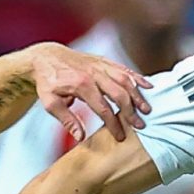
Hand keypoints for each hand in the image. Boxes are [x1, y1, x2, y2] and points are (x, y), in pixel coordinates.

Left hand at [24, 43, 149, 143]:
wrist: (45, 57)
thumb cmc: (48, 82)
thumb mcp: (50, 103)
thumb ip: (66, 119)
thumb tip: (80, 137)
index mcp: (81, 85)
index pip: (103, 108)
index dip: (114, 124)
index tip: (121, 136)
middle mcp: (93, 73)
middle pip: (118, 94)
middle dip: (130, 111)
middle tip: (139, 125)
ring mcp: (100, 65)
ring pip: (124, 80)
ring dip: (137, 95)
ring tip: (146, 109)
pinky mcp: (103, 61)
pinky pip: (123, 68)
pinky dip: (136, 77)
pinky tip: (147, 86)